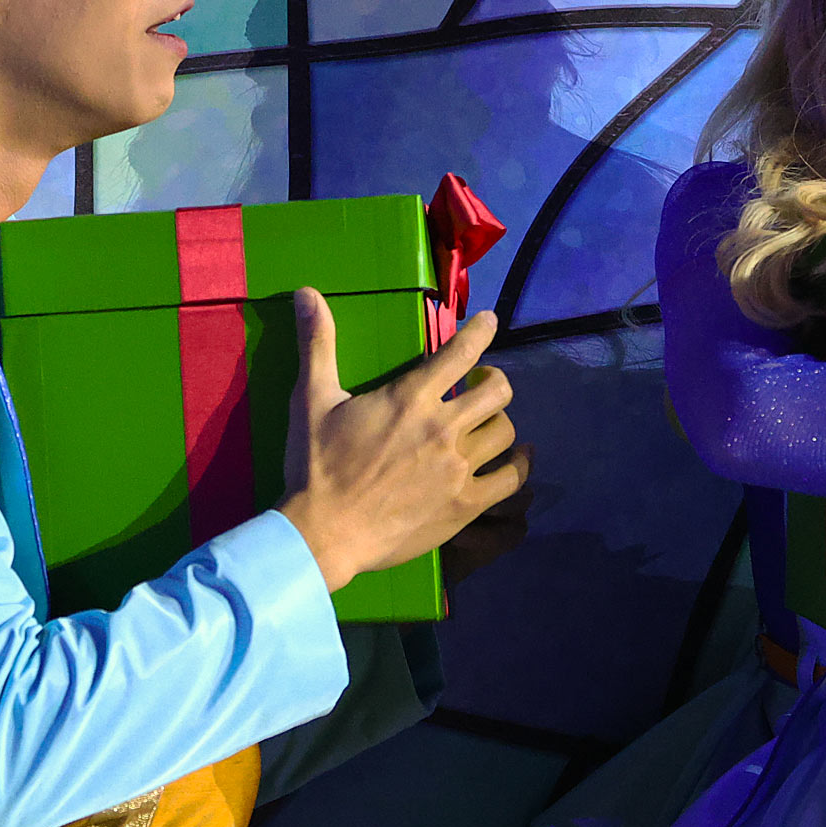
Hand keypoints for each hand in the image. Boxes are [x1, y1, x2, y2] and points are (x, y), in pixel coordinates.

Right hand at [279, 290, 532, 590]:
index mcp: (410, 398)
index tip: (490, 322)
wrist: (323, 533)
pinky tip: (518, 460)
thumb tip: (306, 293)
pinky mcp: (465, 505)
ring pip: (507, 433)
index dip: (482, 332)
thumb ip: (317, 344)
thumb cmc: (316, 466)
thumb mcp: (310, 399)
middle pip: (498, 391)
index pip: (461, 352)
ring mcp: (458, 469)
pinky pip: (511, 480)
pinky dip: (520, 466)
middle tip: (480, 385)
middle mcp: (443, 428)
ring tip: (489, 424)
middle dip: (494, 381)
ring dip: (501, 423)